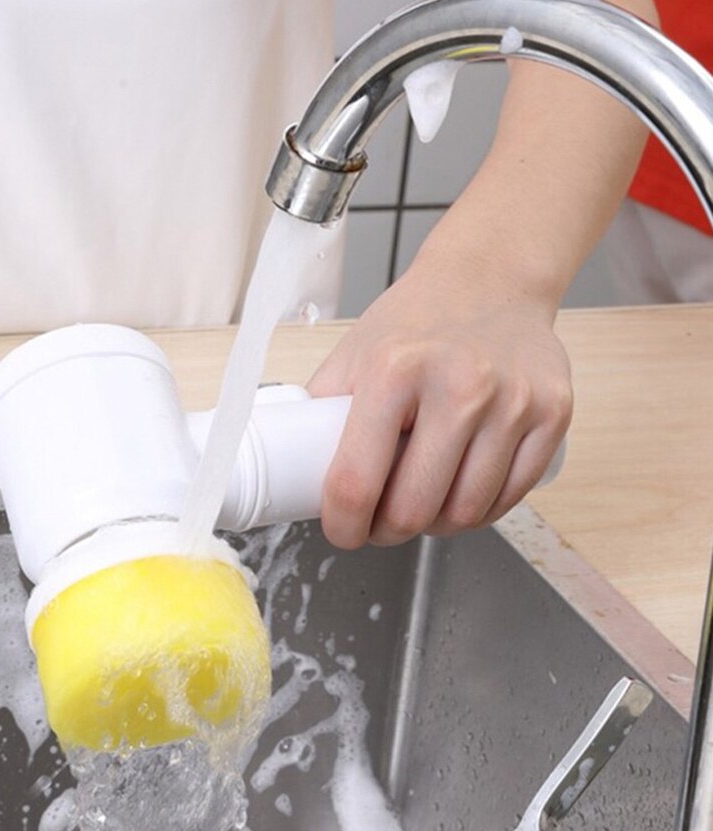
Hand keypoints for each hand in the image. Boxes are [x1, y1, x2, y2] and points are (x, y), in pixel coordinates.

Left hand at [308, 249, 572, 549]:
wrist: (490, 278)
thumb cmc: (417, 321)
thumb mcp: (354, 354)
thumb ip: (323, 413)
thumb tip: (297, 472)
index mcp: (393, 370)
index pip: (357, 482)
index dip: (344, 525)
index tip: (343, 531)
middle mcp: (458, 385)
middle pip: (414, 509)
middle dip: (388, 532)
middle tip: (380, 524)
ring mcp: (512, 401)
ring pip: (467, 513)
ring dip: (436, 526)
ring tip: (421, 506)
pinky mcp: (553, 413)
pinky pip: (512, 496)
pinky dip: (481, 511)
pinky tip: (460, 494)